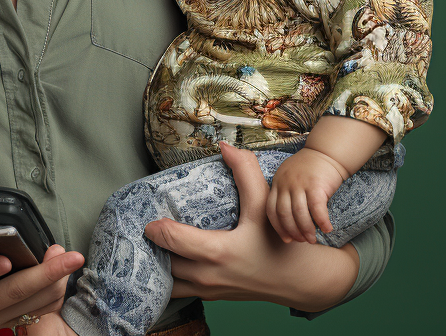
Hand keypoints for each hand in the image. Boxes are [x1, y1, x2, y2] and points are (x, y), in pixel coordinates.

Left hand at [143, 142, 279, 300]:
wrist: (299, 280)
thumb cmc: (281, 242)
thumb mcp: (264, 204)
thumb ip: (245, 172)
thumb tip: (225, 147)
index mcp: (218, 252)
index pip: (174, 241)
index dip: (157, 228)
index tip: (150, 218)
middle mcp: (209, 276)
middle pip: (165, 263)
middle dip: (152, 247)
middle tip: (146, 227)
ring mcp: (210, 291)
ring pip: (170, 282)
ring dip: (160, 264)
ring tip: (154, 244)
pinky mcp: (213, 297)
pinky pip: (182, 290)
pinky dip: (171, 277)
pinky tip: (171, 259)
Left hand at [265, 147, 345, 244]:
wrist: (326, 152)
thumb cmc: (309, 169)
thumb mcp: (290, 177)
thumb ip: (286, 194)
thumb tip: (289, 224)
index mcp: (277, 182)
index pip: (271, 209)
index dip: (278, 227)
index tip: (286, 239)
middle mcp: (285, 183)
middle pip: (284, 214)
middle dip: (292, 231)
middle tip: (302, 241)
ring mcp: (299, 183)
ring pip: (299, 213)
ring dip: (306, 230)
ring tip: (313, 239)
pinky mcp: (315, 184)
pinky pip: (317, 209)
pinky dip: (322, 222)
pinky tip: (327, 229)